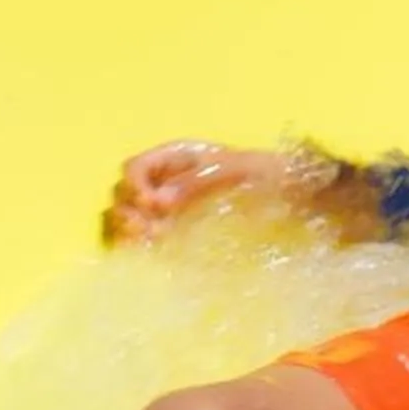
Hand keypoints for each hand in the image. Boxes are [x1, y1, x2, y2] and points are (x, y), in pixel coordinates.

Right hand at [99, 141, 289, 245]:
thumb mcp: (233, 169)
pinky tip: (152, 250)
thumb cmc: (261, 173)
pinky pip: (142, 238)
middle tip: (149, 230)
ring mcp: (165, 210)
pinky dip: (138, 245)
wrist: (286, 195)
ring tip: (148, 240)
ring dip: (128, 230)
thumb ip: (195, 182)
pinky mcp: (172, 233)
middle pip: (122, 194)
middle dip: (127, 211)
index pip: (133, 168)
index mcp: (173, 159)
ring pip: (125, 217)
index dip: (135, 186)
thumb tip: (160, 203)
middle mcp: (162, 182)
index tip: (154, 205)